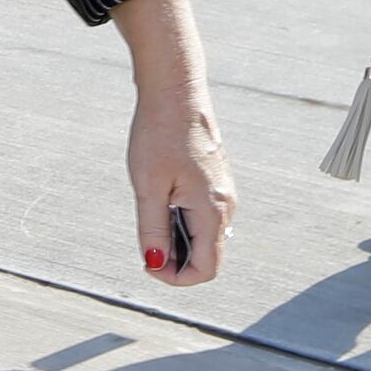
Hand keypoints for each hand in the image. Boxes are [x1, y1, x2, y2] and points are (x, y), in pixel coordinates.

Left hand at [128, 88, 235, 288]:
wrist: (176, 92)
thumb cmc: (159, 135)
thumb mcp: (148, 187)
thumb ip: (153, 230)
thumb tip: (155, 264)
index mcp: (213, 210)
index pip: (206, 269)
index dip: (176, 278)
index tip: (147, 264)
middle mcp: (226, 205)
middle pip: (207, 255)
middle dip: (176, 260)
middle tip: (144, 242)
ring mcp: (224, 193)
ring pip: (204, 235)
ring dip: (177, 239)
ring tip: (150, 213)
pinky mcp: (215, 182)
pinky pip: (203, 216)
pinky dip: (181, 221)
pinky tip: (160, 199)